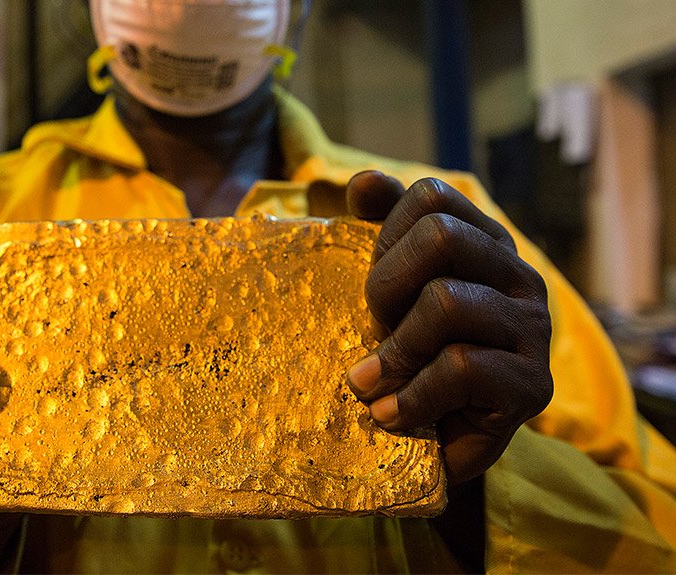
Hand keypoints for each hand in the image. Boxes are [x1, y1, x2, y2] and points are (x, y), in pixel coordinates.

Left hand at [343, 172, 552, 485]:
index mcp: (486, 242)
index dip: (386, 236)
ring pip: (447, 302)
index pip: (431, 196)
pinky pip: (459, 367)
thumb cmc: (412, 356)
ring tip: (370, 382)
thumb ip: (381, 228)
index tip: (377, 287)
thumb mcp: (391, 289)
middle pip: (440, 236)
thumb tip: (364, 183)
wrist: (439, 444)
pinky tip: (390, 413)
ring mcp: (533, 328)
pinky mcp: (532, 385)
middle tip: (373, 328)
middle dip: (386, 285)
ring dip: (394, 349)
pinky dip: (411, 395)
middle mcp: (519, 275)